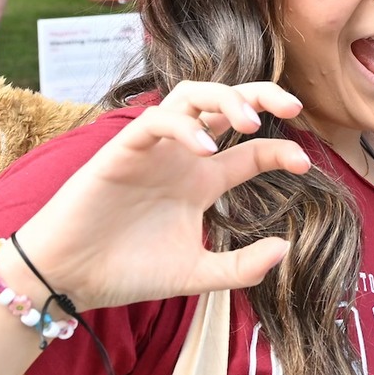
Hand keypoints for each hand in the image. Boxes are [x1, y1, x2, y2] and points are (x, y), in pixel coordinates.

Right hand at [15, 80, 312, 310]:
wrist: (69, 280)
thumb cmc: (128, 272)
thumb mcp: (197, 274)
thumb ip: (241, 267)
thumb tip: (285, 249)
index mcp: (202, 181)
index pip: (252, 151)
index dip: (281, 150)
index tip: (304, 165)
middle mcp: (181, 158)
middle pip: (224, 103)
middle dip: (261, 95)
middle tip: (294, 106)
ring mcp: (152, 151)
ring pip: (190, 96)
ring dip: (225, 98)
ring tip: (250, 120)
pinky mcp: (120, 152)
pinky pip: (154, 121)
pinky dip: (183, 126)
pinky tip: (204, 148)